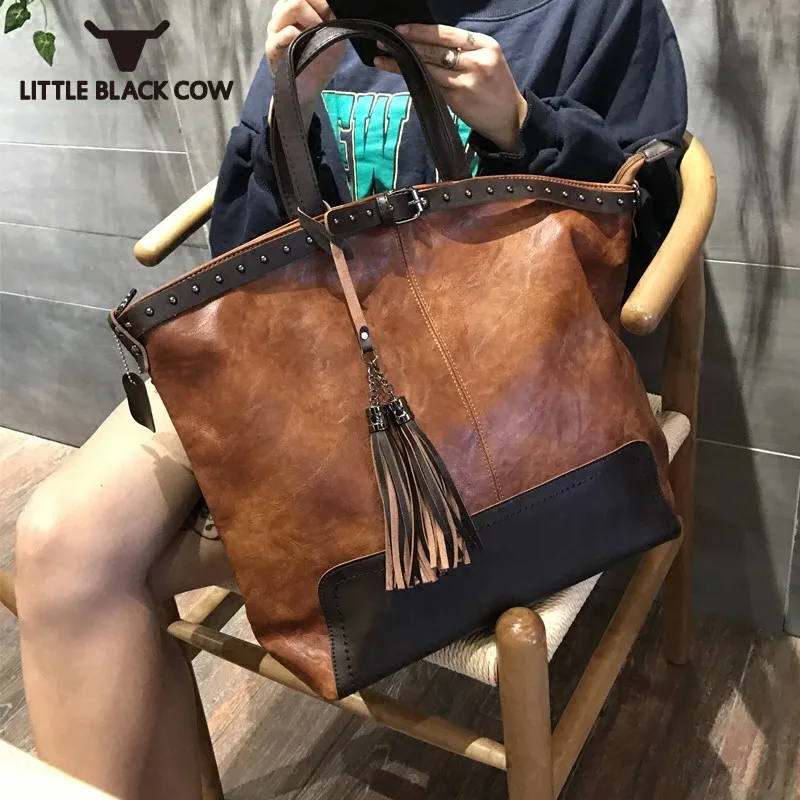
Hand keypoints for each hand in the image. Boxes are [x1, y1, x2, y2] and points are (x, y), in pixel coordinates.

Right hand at [266, 0, 343, 109]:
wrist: (308, 90)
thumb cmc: (319, 61)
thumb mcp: (332, 36)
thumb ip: (332, 18)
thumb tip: (334, 5)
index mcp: (292, 8)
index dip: (320, 2)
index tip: (330, 15)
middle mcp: (281, 15)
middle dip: (318, 10)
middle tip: (325, 27)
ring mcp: (274, 30)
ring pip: (291, 7)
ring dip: (312, 21)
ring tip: (318, 37)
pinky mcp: (272, 47)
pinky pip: (287, 32)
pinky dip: (301, 36)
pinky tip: (307, 46)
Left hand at [375, 24, 527, 152]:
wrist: (510, 119)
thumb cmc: (495, 90)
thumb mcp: (487, 61)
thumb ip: (463, 52)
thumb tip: (429, 45)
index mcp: (484, 45)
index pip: (447, 34)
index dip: (422, 31)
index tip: (401, 29)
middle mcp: (476, 60)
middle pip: (434, 49)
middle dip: (407, 44)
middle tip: (385, 41)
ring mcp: (466, 80)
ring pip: (428, 67)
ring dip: (403, 63)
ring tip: (383, 57)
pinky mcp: (457, 98)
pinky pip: (431, 85)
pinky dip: (415, 79)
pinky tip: (401, 75)